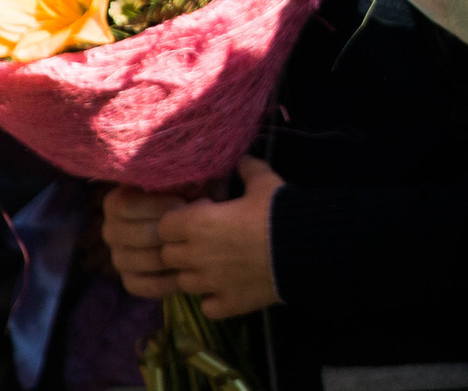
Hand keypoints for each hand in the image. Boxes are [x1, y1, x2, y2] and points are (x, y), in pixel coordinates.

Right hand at [101, 183, 189, 298]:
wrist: (196, 223)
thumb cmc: (189, 195)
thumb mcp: (183, 181)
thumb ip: (177, 180)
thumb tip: (183, 185)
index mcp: (116, 203)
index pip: (125, 206)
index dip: (155, 205)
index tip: (182, 202)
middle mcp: (111, 231)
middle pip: (136, 235)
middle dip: (170, 232)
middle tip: (195, 227)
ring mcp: (119, 257)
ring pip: (141, 260)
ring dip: (172, 254)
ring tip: (196, 246)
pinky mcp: (130, 280)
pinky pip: (144, 286)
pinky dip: (167, 281)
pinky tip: (187, 272)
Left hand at [155, 156, 283, 318]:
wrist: (303, 247)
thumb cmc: (277, 211)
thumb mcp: (265, 182)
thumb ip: (248, 170)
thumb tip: (242, 161)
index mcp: (197, 224)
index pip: (164, 226)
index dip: (178, 220)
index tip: (201, 214)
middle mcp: (195, 256)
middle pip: (168, 256)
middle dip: (181, 247)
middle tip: (206, 239)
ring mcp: (209, 284)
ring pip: (184, 283)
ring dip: (195, 273)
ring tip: (217, 264)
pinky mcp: (227, 304)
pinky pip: (207, 306)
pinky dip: (213, 298)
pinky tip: (229, 287)